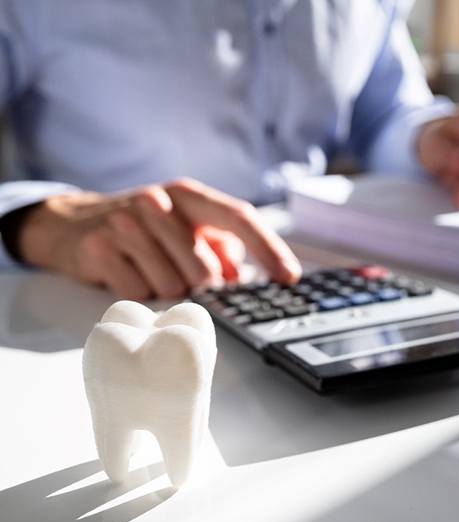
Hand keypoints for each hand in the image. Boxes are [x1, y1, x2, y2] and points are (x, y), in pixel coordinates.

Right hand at [18, 178, 301, 298]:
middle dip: (200, 287)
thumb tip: (241, 280)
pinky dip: (139, 293)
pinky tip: (127, 273)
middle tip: (180, 276)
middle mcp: (158, 202)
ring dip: (167, 291)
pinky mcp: (99, 248)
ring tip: (148, 269)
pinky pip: (139, 294)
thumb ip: (219, 248)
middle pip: (205, 271)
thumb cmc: (144, 230)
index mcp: (188, 195)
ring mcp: (125, 223)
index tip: (290, 277)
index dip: (269, 249)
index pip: (239, 218)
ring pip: (172, 287)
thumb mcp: (185, 227)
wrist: (73, 223)